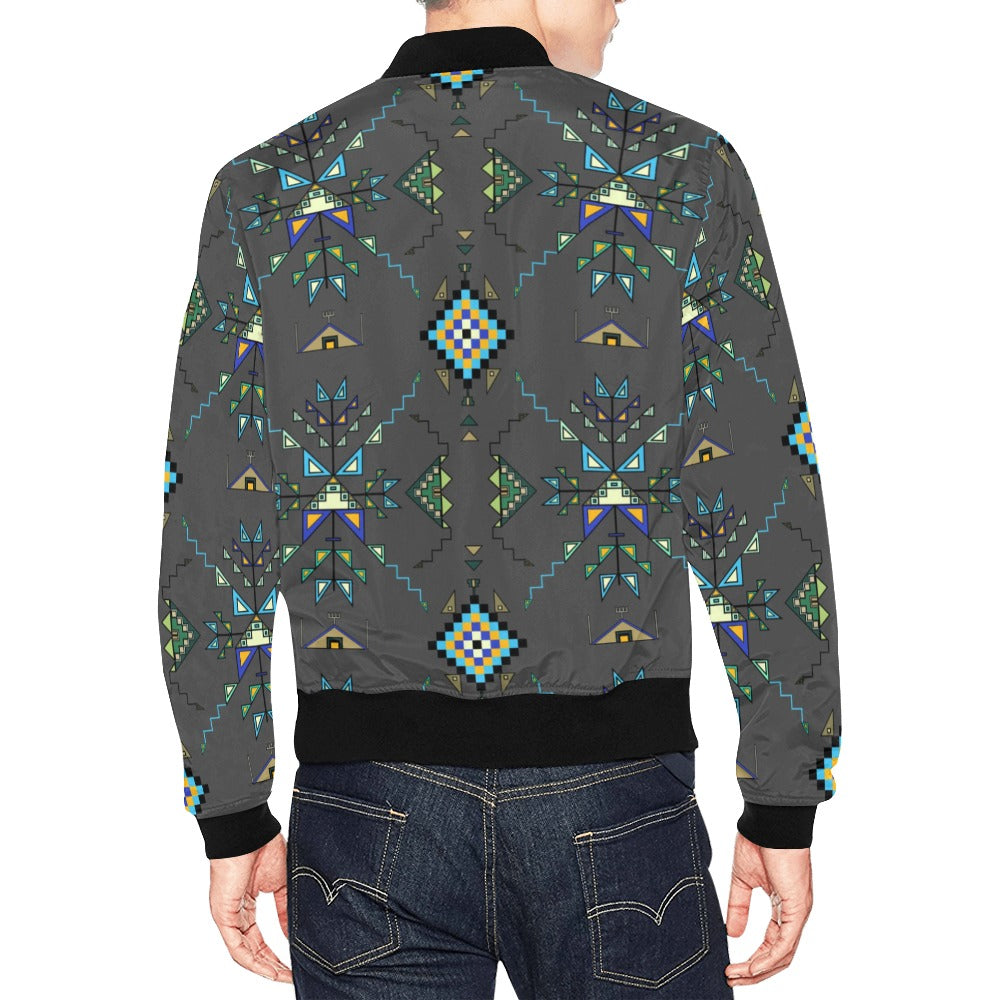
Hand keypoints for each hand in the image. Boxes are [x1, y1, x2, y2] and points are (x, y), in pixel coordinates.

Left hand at [208, 832, 293, 982]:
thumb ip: (285, 910)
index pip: (259, 938)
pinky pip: (236, 946)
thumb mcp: (280, 885)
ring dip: (263, 967)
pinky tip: (267, 967)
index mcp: (246, 905)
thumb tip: (293, 933)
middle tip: (290, 976)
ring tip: (282, 976)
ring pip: (243, 952)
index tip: (293, 964)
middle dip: (271, 966)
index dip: (275, 954)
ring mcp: (227, 916)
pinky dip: (252, 960)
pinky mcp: (223, 915)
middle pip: (252, 950)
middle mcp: (235, 914)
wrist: (250, 832)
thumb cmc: (264, 848)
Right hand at [724, 832, 812, 986]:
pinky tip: (753, 966)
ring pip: (784, 954)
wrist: (769, 821)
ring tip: (738, 976)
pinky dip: (769, 958)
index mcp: (784, 906)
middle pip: (779, 956)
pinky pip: (785, 943)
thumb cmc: (759, 841)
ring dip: (760, 970)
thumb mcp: (743, 880)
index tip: (732, 968)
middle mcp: (794, 913)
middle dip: (756, 972)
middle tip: (733, 979)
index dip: (753, 960)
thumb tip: (733, 933)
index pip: (773, 944)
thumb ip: (739, 907)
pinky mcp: (797, 908)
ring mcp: (798, 912)